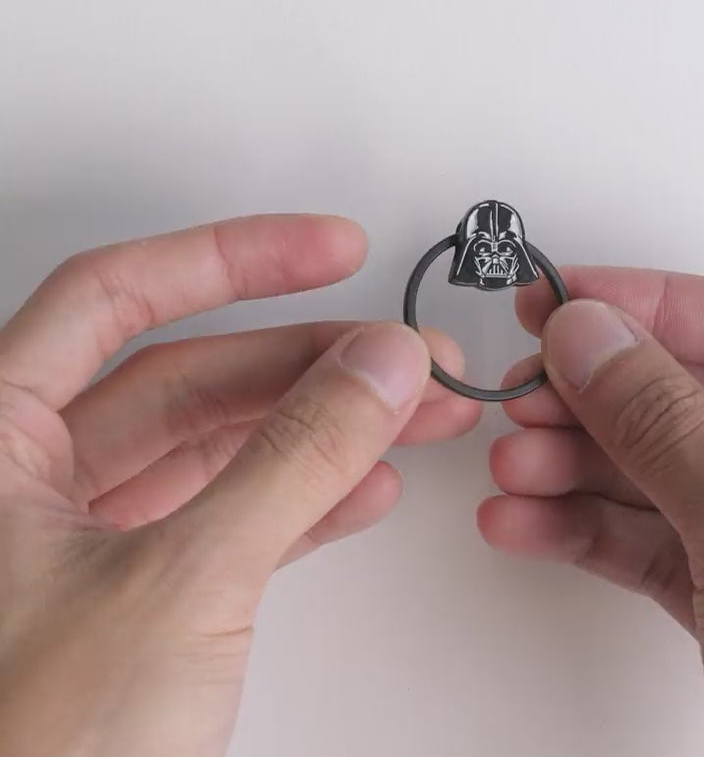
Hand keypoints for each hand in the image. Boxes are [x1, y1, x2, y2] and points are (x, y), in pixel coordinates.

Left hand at [0, 215, 479, 756]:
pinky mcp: (135, 605)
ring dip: (325, 431)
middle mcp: (27, 483)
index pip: (116, 296)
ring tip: (412, 416)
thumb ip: (291, 461)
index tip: (328, 250)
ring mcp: (83, 546)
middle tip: (404, 358)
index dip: (232, 258)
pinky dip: (305, 505)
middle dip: (313, 363)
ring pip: (221, 451)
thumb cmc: (29, 752)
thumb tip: (378, 368)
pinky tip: (366, 490)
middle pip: (191, 377)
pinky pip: (230, 523)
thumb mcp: (179, 582)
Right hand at [481, 267, 703, 755]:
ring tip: (517, 464)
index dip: (667, 308)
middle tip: (536, 385)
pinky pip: (691, 547)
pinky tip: (538, 522)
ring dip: (597, 470)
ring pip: (699, 477)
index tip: (579, 301)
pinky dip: (613, 535)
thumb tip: (597, 339)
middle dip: (617, 402)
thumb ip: (667, 428)